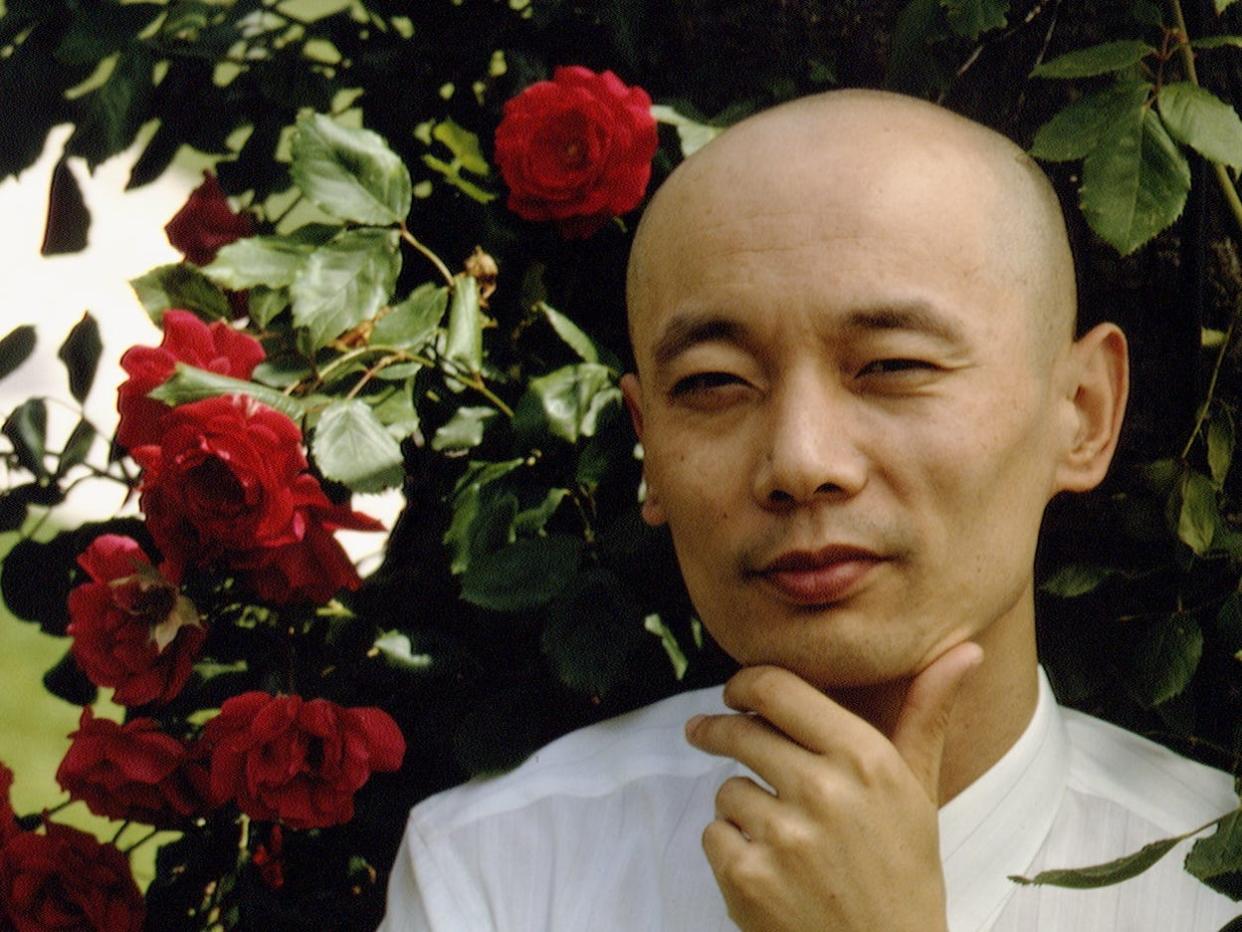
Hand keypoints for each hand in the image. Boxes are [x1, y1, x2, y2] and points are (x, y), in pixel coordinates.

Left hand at [684, 642, 982, 931]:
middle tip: (703, 733)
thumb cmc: (902, 873)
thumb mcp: (919, 793)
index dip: (743, 685)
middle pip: (739, 732)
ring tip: (778, 833)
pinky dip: (729, 848)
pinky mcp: (748, 877)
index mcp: (865, 759)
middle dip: (717, 731)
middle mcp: (823, 791)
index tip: (733, 693)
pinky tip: (767, 866)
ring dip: (738, 803)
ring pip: (726, 789)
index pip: (776, 689)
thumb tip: (965, 649)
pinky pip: (713, 834)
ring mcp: (782, 836)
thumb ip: (926, 716)